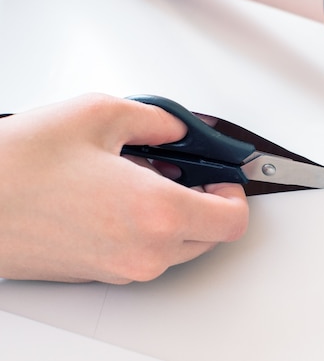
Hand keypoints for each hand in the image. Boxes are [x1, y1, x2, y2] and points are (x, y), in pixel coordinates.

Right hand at [0, 94, 247, 282]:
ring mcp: (123, 269)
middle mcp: (146, 251)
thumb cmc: (17, 166)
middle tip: (188, 171)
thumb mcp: (99, 115)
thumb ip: (157, 120)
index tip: (224, 175)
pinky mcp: (102, 274)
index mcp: (158, 214)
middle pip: (211, 235)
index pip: (233, 220)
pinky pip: (148, 254)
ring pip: (181, 247)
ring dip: (179, 214)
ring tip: (147, 178)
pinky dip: (152, 228)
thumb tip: (177, 128)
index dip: (236, 194)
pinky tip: (123, 197)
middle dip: (209, 200)